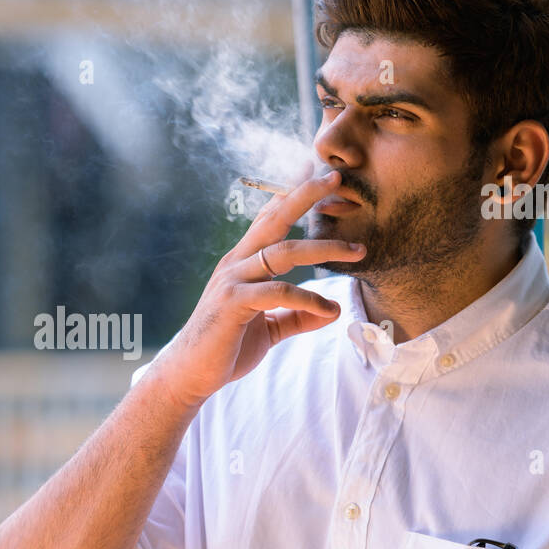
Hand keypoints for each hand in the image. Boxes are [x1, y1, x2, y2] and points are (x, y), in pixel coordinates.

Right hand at [148, 170, 365, 408]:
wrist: (190, 376)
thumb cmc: (225, 349)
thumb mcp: (268, 329)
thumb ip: (296, 316)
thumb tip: (331, 311)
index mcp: (242, 263)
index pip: (268, 219)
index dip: (291, 195)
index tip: (314, 172)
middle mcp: (236, 263)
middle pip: (275, 219)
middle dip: (306, 195)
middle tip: (336, 177)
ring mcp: (232, 281)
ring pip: (284, 252)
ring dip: (325, 247)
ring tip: (358, 251)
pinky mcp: (233, 304)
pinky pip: (278, 292)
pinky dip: (309, 300)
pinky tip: (329, 311)